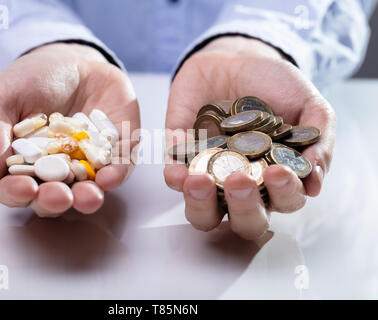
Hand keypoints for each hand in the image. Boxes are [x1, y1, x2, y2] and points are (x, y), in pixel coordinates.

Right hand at [0, 43, 139, 216]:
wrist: (73, 60)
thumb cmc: (32, 81)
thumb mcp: (1, 97)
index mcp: (24, 165)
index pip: (16, 189)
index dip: (17, 193)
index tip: (24, 187)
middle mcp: (57, 172)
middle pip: (54, 198)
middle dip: (55, 201)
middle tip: (58, 196)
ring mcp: (89, 165)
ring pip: (89, 191)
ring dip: (89, 198)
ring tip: (89, 196)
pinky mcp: (118, 152)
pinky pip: (121, 168)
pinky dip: (117, 173)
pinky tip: (111, 176)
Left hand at [164, 36, 335, 238]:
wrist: (235, 57)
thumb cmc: (274, 85)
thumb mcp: (308, 104)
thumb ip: (319, 140)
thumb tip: (314, 185)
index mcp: (276, 178)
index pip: (284, 202)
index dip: (283, 194)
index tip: (278, 171)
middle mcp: (244, 185)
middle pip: (244, 219)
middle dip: (243, 207)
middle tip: (241, 182)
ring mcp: (211, 175)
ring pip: (204, 213)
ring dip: (201, 205)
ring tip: (201, 182)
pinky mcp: (182, 159)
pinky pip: (174, 179)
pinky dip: (174, 180)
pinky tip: (177, 173)